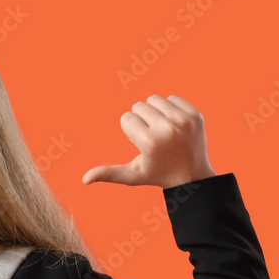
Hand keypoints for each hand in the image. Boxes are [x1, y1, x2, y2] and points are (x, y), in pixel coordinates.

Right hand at [81, 94, 215, 188]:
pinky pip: (172, 98)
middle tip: (152, 136)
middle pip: (139, 105)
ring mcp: (183, 121)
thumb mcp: (132, 176)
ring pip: (154, 99)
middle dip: (141, 119)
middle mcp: (167, 130)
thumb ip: (107, 174)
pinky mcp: (195, 115)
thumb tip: (84, 180)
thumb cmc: (157, 174)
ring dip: (154, 112)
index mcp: (149, 143)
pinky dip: (169, 109)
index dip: (131, 130)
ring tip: (162, 129)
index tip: (142, 143)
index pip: (126, 118)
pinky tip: (174, 125)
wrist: (192, 175)